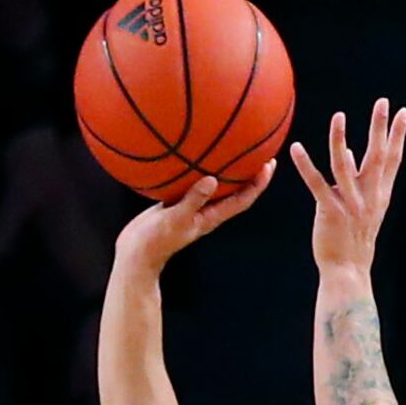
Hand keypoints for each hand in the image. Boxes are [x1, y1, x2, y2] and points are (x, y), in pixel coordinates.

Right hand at [114, 161, 276, 270]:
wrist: (136, 254)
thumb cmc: (154, 242)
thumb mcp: (174, 219)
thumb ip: (192, 200)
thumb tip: (212, 180)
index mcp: (211, 218)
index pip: (242, 200)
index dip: (258, 184)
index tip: (269, 165)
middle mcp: (207, 212)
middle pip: (236, 192)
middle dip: (251, 174)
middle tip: (262, 152)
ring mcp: (193, 208)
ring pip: (218, 188)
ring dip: (229, 171)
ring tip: (237, 150)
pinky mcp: (179, 203)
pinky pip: (196, 185)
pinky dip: (202, 171)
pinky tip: (197, 156)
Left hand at [290, 99, 405, 273]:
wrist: (348, 270)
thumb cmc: (353, 239)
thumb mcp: (363, 208)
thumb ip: (358, 180)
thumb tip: (348, 151)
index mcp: (379, 194)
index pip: (393, 159)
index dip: (398, 135)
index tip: (403, 112)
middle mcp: (368, 197)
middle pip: (376, 156)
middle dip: (380, 128)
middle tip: (383, 102)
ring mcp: (350, 204)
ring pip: (344, 166)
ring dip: (340, 139)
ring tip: (339, 116)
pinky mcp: (330, 212)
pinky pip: (317, 184)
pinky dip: (306, 165)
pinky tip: (296, 148)